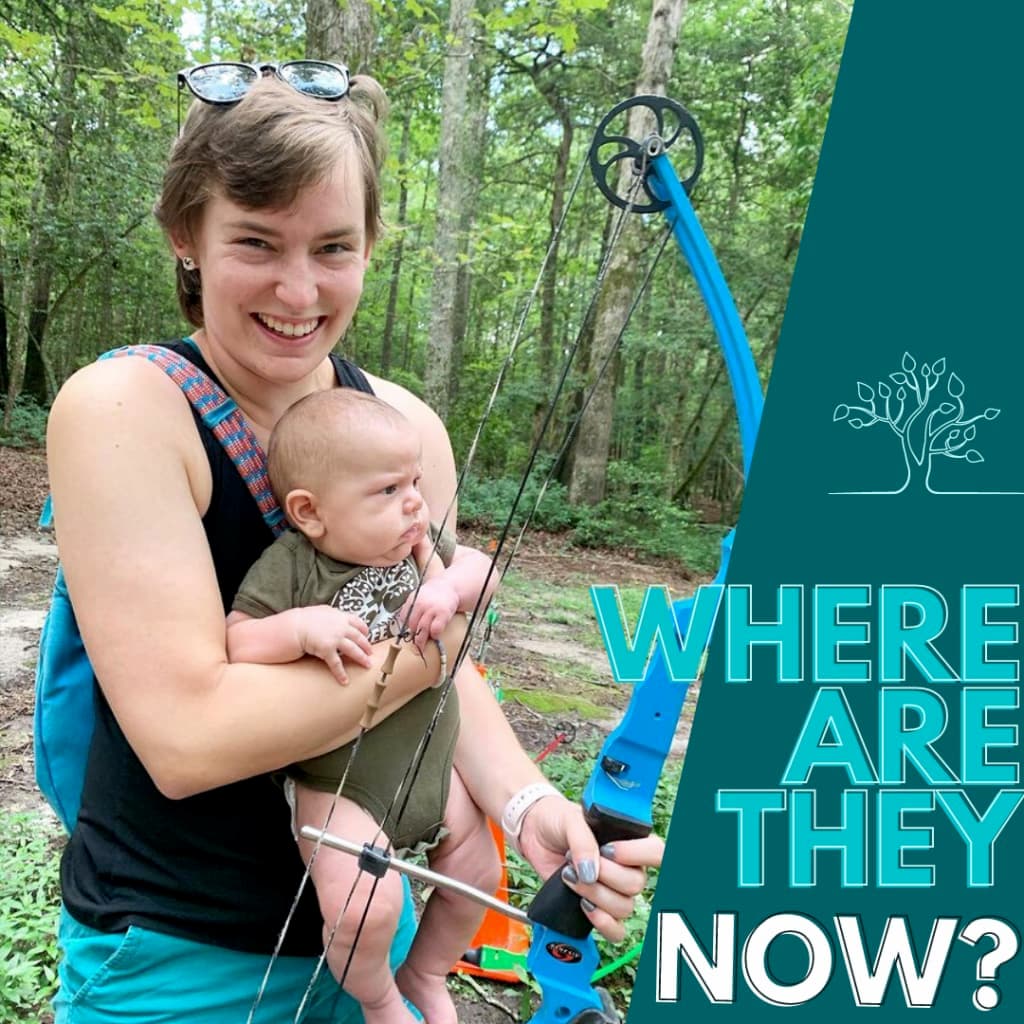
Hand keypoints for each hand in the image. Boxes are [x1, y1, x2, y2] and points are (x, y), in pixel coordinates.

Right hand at [295, 606, 371, 684]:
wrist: (295, 626)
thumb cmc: (306, 618)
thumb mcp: (323, 611)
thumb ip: (333, 615)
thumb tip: (337, 616)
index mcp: (341, 616)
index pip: (358, 623)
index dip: (364, 631)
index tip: (367, 636)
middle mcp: (341, 627)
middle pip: (359, 638)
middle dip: (366, 646)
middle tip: (371, 653)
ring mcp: (335, 639)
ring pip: (353, 650)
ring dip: (362, 658)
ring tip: (367, 665)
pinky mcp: (327, 650)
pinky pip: (336, 664)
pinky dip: (341, 673)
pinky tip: (345, 681)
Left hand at [401, 577, 458, 651]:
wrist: (448, 586)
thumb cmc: (433, 594)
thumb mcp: (417, 596)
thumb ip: (411, 609)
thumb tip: (404, 625)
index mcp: (412, 600)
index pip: (404, 618)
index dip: (405, 627)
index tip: (408, 632)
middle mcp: (421, 604)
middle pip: (412, 625)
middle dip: (413, 635)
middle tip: (415, 643)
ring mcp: (432, 609)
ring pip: (422, 629)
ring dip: (422, 640)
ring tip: (422, 646)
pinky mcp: (443, 614)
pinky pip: (436, 629)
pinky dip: (434, 635)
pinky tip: (435, 635)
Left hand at [518, 794, 663, 941]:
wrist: (535, 832)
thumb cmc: (558, 820)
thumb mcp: (570, 819)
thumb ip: (583, 840)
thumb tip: (591, 871)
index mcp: (628, 840)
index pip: (656, 852)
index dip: (637, 855)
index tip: (608, 851)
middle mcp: (626, 867)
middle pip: (636, 884)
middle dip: (604, 876)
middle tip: (577, 863)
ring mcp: (613, 889)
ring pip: (624, 907)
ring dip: (595, 895)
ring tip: (570, 878)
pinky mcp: (598, 907)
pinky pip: (616, 930)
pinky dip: (603, 924)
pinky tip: (585, 907)